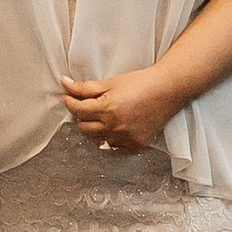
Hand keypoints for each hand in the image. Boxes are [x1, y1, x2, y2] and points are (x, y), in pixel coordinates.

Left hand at [60, 66, 177, 154]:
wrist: (167, 90)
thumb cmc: (140, 83)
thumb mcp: (111, 82)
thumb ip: (85, 87)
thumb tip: (64, 84)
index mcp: (107, 109)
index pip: (77, 110)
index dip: (69, 102)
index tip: (68, 97)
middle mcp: (115, 127)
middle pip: (84, 128)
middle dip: (81, 116)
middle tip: (86, 106)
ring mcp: (125, 139)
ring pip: (97, 140)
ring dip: (94, 129)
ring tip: (101, 117)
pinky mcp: (135, 146)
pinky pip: (113, 149)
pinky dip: (110, 140)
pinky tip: (113, 128)